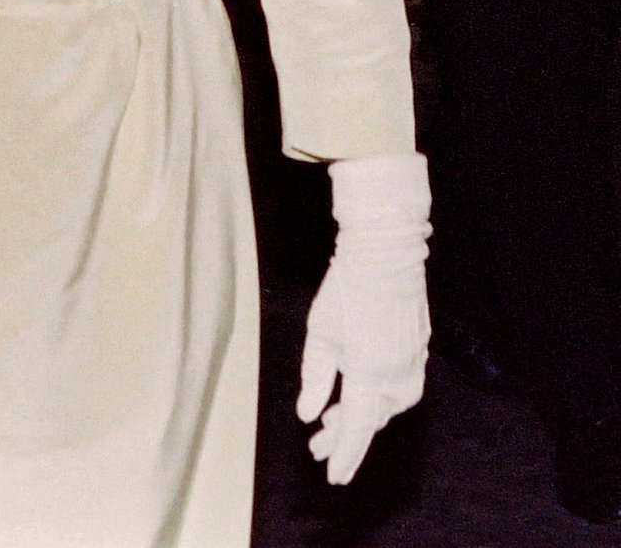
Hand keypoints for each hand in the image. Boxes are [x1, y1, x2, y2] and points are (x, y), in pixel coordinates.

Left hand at [298, 154, 430, 483]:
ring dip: (361, 417)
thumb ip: (315, 377)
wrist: (387, 253)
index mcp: (369, 372)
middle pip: (370, 419)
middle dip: (344, 436)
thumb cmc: (347, 288)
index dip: (343, 455)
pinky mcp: (420, 351)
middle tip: (318, 448)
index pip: (355, 427)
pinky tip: (359, 395)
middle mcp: (397, 375)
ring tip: (333, 422)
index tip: (332, 476)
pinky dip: (378, 398)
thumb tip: (308, 416)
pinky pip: (399, 387)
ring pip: (386, 406)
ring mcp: (413, 364)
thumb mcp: (320, 332)